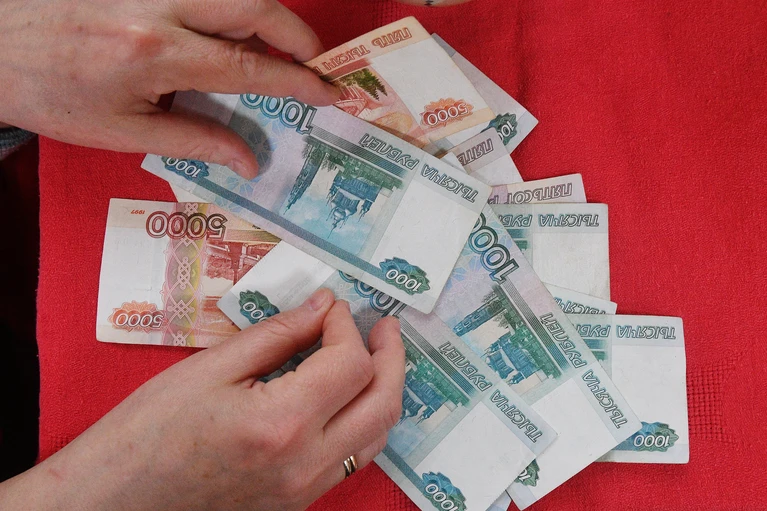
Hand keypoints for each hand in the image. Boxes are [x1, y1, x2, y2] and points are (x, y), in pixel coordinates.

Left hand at [0, 0, 340, 177]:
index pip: (248, 64)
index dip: (296, 80)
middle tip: (313, 63)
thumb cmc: (52, 94)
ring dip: (265, 15)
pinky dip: (230, 7)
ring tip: (276, 50)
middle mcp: (157, 6)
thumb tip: (249, 159)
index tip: (328, 91)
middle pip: (251, 3)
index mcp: (154, 54)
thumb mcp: (123, 131)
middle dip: (295, 32)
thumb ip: (194, 140)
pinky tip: (231, 32)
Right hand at [0, 289, 403, 510]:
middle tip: (382, 326)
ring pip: (376, 436)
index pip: (349, 364)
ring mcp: (306, 490)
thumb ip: (277, 335)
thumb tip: (321, 308)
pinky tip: (347, 396)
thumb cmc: (148, 431)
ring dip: (384, 389)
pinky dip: (362, 420)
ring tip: (373, 355)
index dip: (347, 326)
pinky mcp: (298, 502)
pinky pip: (351, 458)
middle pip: (382, 402)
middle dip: (390, 356)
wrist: (116, 500)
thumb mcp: (211, 369)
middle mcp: (305, 463)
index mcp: (281, 423)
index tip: (332, 306)